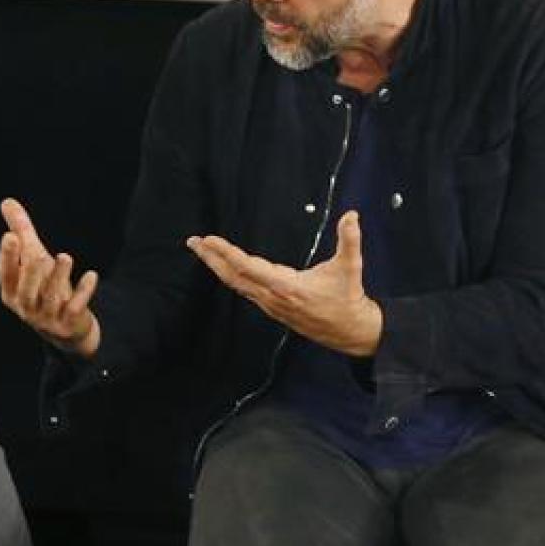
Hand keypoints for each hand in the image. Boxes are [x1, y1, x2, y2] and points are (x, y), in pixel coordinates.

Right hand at [0, 198, 101, 357]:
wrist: (65, 329)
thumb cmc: (44, 286)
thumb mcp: (33, 259)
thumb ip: (22, 232)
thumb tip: (7, 201)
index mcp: (12, 292)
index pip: (6, 274)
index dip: (7, 256)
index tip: (10, 236)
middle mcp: (26, 308)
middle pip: (26, 292)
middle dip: (30, 273)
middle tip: (36, 252)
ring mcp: (47, 318)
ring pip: (51, 299)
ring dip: (58, 278)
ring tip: (66, 257)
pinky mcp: (68, 324)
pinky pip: (74, 309)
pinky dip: (83, 292)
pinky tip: (92, 275)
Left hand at [186, 210, 381, 355]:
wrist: (349, 330)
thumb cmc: (347, 296)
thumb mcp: (351, 266)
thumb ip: (349, 240)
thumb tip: (352, 215)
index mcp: (286, 286)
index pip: (247, 267)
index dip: (226, 252)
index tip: (209, 239)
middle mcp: (271, 296)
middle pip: (232, 277)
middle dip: (211, 258)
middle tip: (193, 241)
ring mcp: (269, 304)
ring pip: (236, 285)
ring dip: (217, 267)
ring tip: (202, 250)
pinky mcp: (270, 308)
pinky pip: (243, 290)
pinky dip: (229, 276)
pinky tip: (222, 267)